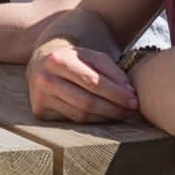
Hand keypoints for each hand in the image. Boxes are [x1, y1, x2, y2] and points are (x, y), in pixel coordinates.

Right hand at [25, 39, 139, 122]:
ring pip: (80, 115)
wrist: (41, 60)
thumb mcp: (91, 55)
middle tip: (131, 110)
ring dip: (105, 117)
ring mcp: (40, 97)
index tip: (134, 99)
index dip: (115, 93)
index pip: (92, 82)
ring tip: (121, 114)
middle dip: (113, 108)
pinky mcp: (40, 111)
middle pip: (86, 102)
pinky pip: (72, 120)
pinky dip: (91, 120)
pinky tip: (103, 116)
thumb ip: (111, 70)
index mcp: (58, 60)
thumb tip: (128, 93)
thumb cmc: (72, 57)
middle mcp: (45, 79)